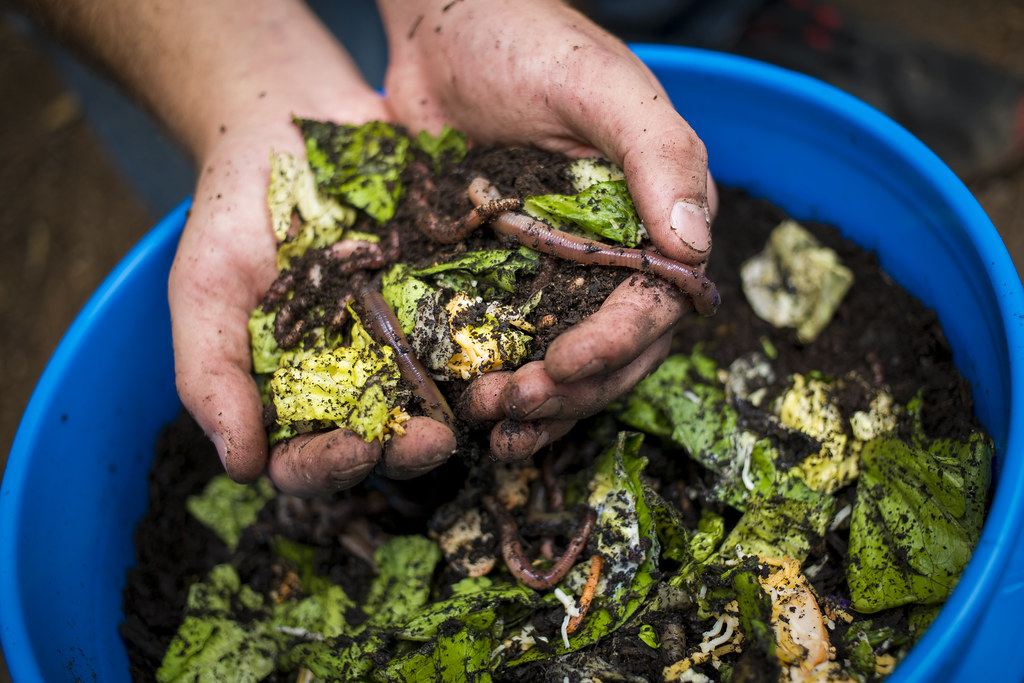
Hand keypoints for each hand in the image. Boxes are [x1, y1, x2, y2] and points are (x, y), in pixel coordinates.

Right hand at [164, 3, 461, 496]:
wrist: (292, 120)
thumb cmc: (234, 210)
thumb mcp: (203, 286)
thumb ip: (211, 373)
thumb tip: (240, 466)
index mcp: (291, 392)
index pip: (307, 460)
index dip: (332, 466)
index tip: (359, 447)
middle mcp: (353, 377)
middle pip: (383, 442)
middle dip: (409, 450)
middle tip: (436, 440)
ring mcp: (406, 339)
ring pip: (438, 399)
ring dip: (462, 412)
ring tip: (481, 403)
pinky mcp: (448, 297)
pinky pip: (476, 330)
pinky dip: (494, 346)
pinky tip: (511, 350)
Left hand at [378, 0, 717, 458]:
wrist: (440, 25)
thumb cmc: (526, 39)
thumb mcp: (599, 84)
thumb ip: (658, 153)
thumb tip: (695, 247)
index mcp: (655, 213)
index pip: (655, 303)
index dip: (616, 345)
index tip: (565, 366)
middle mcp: (615, 253)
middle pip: (616, 351)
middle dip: (572, 390)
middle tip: (515, 406)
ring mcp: (557, 271)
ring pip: (568, 363)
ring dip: (540, 406)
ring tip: (496, 428)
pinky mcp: (503, 277)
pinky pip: (512, 345)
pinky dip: (502, 384)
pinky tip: (478, 415)